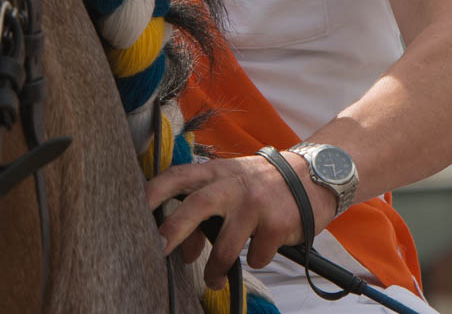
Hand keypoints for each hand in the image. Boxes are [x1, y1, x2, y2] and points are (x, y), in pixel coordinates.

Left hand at [145, 151, 337, 288]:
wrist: (315, 176)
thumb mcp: (232, 189)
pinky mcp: (278, 224)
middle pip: (199, 204)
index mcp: (218, 172)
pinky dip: (256, 259)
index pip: (180, 176)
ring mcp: (257, 204)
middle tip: (159, 250)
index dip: (156, 190)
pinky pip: (257, 256)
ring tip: (214, 279)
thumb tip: (182, 250)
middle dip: (175, 228)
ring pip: (226, 246)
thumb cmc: (262, 185)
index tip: (136, 207)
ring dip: (215, 269)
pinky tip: (263, 248)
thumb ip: (203, 214)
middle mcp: (235, 184)